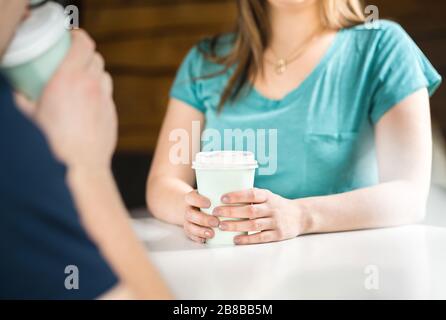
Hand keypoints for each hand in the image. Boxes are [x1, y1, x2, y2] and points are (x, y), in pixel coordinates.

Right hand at [16, 30, 115, 170]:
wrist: (80, 165)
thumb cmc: (52, 142)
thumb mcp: (29, 115)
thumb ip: (24, 98)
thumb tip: (20, 92)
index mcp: (69, 78)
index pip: (83, 43)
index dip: (79, 36)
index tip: (71, 37)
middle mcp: (91, 85)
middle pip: (96, 57)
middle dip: (85, 54)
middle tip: (73, 59)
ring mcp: (104, 99)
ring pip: (104, 75)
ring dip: (94, 72)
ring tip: (82, 80)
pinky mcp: (112, 113)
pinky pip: (107, 94)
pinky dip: (99, 92)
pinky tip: (88, 102)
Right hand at [183, 190, 219, 242]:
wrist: (196, 207)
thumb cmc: (208, 199)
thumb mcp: (211, 193)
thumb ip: (220, 194)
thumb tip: (240, 192)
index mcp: (192, 198)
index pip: (191, 197)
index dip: (198, 201)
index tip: (209, 203)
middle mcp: (189, 209)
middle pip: (190, 214)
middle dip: (203, 219)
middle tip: (216, 222)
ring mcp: (188, 221)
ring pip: (189, 226)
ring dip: (200, 231)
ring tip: (212, 234)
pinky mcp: (190, 231)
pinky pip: (191, 236)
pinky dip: (198, 238)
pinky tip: (205, 240)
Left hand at [213, 188, 307, 244]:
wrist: (300, 216)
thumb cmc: (277, 205)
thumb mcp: (268, 196)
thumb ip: (252, 196)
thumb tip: (226, 196)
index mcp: (268, 196)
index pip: (252, 194)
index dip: (237, 195)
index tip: (222, 197)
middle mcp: (272, 208)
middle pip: (250, 210)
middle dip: (231, 212)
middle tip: (216, 212)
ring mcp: (275, 222)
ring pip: (253, 224)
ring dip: (236, 226)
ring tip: (222, 226)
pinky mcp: (278, 234)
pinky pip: (260, 237)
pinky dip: (247, 239)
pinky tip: (235, 239)